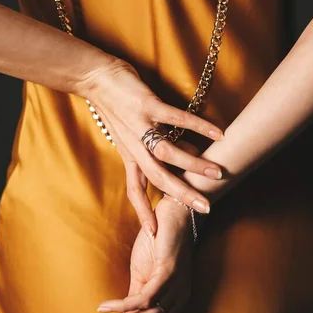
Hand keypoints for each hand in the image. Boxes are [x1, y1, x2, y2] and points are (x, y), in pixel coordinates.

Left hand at [79, 57, 222, 235]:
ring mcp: (141, 126)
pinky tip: (217, 134)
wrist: (94, 77)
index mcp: (129, 155)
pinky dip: (198, 126)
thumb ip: (156, 148)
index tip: (154, 234)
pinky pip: (177, 118)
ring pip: (168, 152)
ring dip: (194, 165)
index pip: (135, 190)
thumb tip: (189, 155)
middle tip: (206, 208)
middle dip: (182, 195)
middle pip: (158, 178)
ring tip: (217, 173)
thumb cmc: (115, 106)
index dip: (143, 212)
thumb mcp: (130, 133)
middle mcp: (134, 145)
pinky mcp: (148, 105)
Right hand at [86, 195, 193, 312]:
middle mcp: (181, 300)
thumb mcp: (147, 277)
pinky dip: (123, 306)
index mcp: (179, 304)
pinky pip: (144, 298)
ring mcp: (176, 287)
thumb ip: (139, 298)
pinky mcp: (168, 272)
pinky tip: (106, 307)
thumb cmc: (161, 246)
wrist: (173, 215)